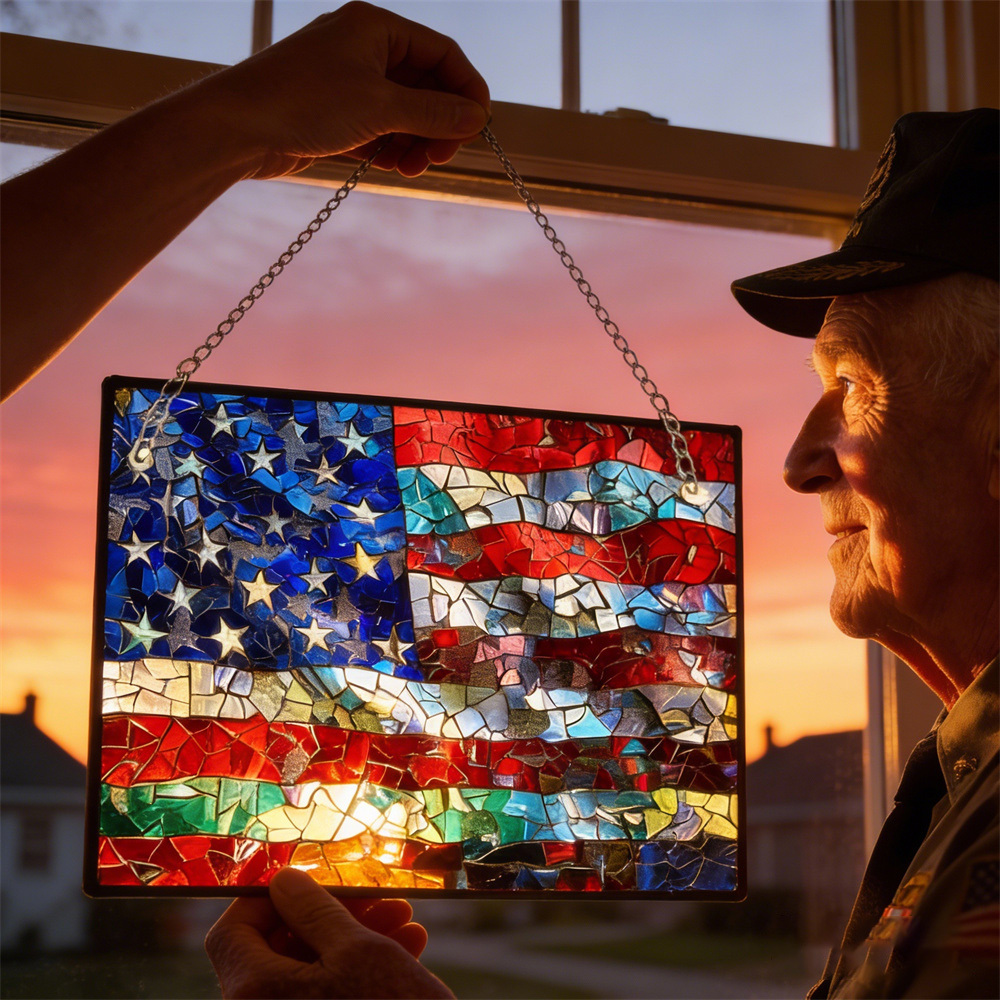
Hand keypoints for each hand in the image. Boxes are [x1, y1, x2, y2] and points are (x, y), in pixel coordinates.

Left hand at [198, 0, 490, 178]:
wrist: (236, 128)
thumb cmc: (302, 102)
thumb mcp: (380, 108)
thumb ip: (434, 113)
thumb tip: (477, 117)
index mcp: (376, 28)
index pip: (442, 54)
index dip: (466, 90)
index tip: (477, 128)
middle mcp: (363, 49)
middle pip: (425, 86)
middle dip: (438, 124)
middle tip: (440, 156)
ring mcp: (347, 82)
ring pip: (402, 112)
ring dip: (416, 142)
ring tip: (413, 167)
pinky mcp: (334, 113)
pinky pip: (379, 128)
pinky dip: (391, 148)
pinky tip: (392, 166)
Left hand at [205, 868, 453, 998]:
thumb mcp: (357, 950)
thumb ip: (314, 910)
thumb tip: (281, 881)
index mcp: (252, 991)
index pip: (233, 929)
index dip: (269, 898)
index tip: (314, 882)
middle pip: (279, 948)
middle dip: (333, 915)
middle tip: (376, 899)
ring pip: (309, 971)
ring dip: (356, 938)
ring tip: (404, 921)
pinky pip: (325, 996)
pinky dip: (359, 972)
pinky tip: (407, 948)